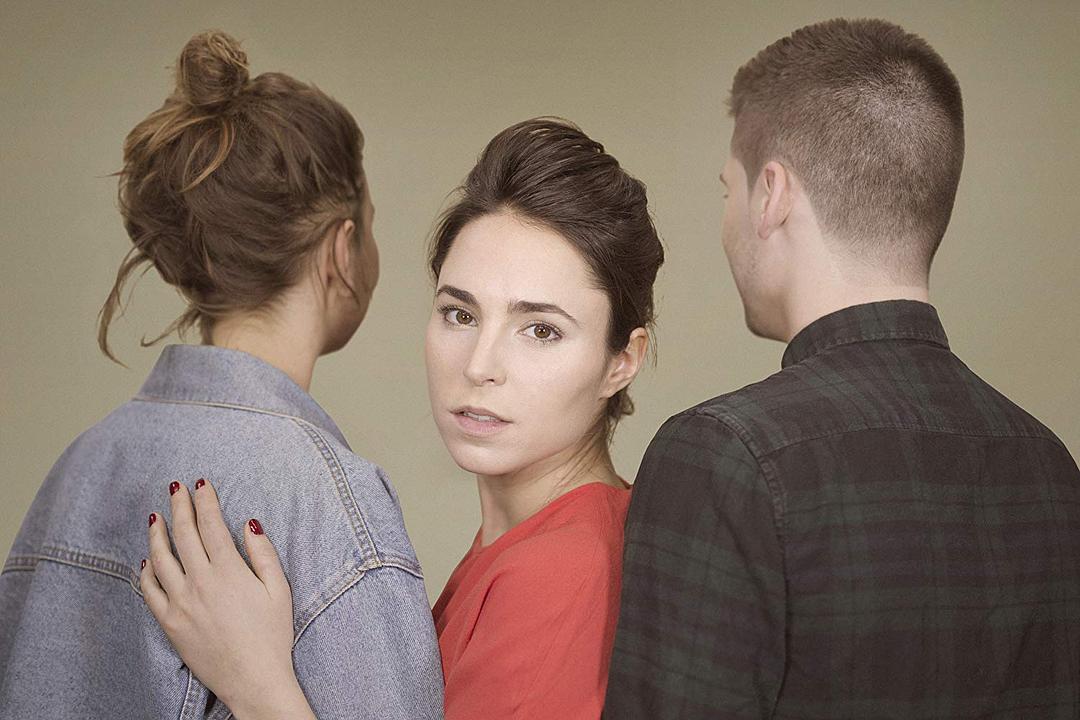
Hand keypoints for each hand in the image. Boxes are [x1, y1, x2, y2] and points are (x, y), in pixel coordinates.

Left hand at [141, 479, 314, 719]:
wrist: (253, 679)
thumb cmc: (272, 635)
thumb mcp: (280, 590)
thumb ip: (263, 554)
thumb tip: (249, 524)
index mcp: (228, 571)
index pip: (211, 525)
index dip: (205, 501)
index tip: (201, 483)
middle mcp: (200, 582)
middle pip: (183, 535)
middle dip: (179, 506)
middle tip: (175, 488)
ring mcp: (181, 603)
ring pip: (161, 559)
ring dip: (157, 533)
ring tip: (156, 516)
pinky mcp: (170, 623)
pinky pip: (151, 591)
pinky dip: (147, 571)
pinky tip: (147, 560)